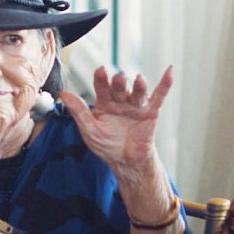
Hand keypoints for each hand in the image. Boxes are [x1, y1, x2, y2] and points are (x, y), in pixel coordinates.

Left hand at [60, 66, 172, 187]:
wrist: (125, 161)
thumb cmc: (106, 145)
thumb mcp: (89, 129)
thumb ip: (78, 111)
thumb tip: (64, 93)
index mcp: (104, 102)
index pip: (102, 87)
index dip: (101, 79)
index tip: (100, 71)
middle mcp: (121, 100)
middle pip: (120, 87)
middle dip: (120, 82)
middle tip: (119, 78)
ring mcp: (136, 105)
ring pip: (138, 91)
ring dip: (139, 85)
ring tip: (138, 79)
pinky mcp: (151, 112)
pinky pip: (159, 96)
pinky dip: (165, 84)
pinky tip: (170, 71)